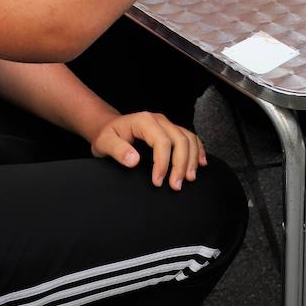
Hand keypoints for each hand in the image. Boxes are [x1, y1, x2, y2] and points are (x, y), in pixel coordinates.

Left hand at [90, 111, 205, 188]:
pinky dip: (198, 150)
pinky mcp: (171, 130)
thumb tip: (134, 160)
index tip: (158, 182)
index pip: (162, 141)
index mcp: (144, 121)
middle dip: (181, 164)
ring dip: (192, 159)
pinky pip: (190, 137)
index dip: (163, 162)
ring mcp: (167, 124)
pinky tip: (201, 163)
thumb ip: (117, 150)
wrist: (109, 127)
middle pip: (180, 140)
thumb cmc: (107, 135)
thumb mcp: (104, 143)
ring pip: (188, 138)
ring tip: (189, 179)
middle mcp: (159, 120)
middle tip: (176, 186)